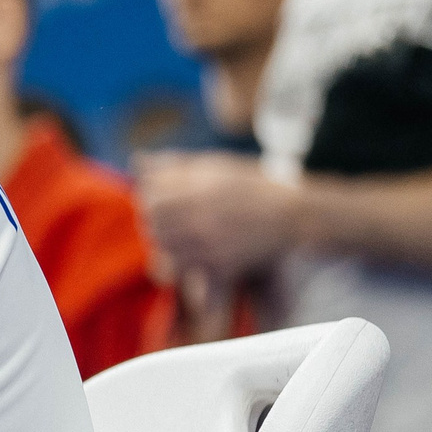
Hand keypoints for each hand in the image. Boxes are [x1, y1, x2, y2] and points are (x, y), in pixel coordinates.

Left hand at [135, 151, 303, 278]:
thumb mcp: (214, 165)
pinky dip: (177, 264)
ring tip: (180, 236)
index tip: (161, 198)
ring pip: (162, 247)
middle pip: (152, 223)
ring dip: (164, 241)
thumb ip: (174, 164)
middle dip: (155, 220)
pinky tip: (189, 255)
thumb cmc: (252, 185)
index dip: (149, 197)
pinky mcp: (219, 265)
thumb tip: (137, 161)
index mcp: (199, 186)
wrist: (293, 214)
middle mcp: (201, 214)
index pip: (148, 196)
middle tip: (170, 219)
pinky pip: (181, 271)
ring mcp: (209, 242)